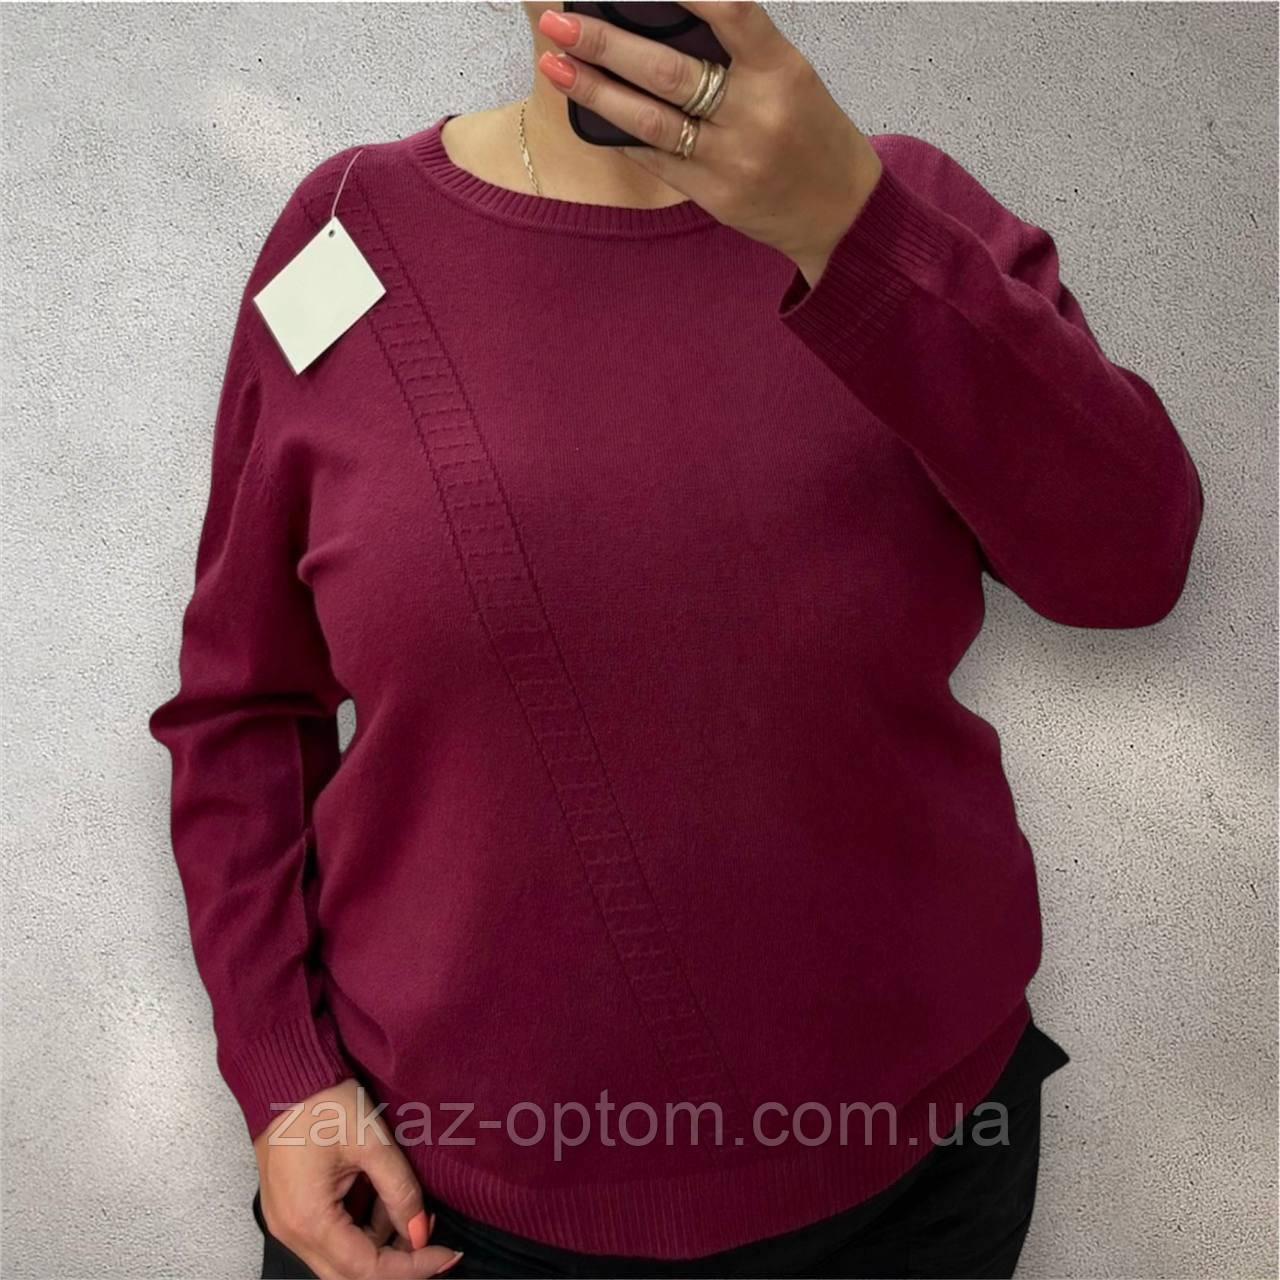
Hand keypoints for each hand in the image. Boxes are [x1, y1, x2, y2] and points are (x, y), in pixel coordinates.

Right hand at [254, 1078, 461, 1279]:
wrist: (285, 1075)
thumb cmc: (323, 1103)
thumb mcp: (372, 1142)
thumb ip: (399, 1191)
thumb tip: (420, 1232)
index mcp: (309, 1220)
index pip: (366, 1269)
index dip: (411, 1268)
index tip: (447, 1255)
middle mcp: (292, 1233)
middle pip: (350, 1274)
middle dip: (397, 1263)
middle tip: (435, 1245)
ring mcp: (288, 1223)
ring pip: (341, 1258)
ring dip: (380, 1244)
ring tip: (412, 1210)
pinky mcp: (292, 1210)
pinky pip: (331, 1237)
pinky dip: (361, 1229)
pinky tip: (384, 1203)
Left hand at [535, 1, 882, 286]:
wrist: (841, 211)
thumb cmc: (812, 133)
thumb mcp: (791, 77)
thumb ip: (739, 50)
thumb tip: (663, 17)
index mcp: (781, 71)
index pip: (731, 12)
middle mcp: (755, 115)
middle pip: (668, 72)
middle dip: (607, 44)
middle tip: (561, 22)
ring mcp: (731, 160)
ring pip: (651, 121)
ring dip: (597, 92)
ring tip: (556, 66)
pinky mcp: (715, 196)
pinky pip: (657, 159)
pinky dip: (621, 135)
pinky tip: (591, 114)